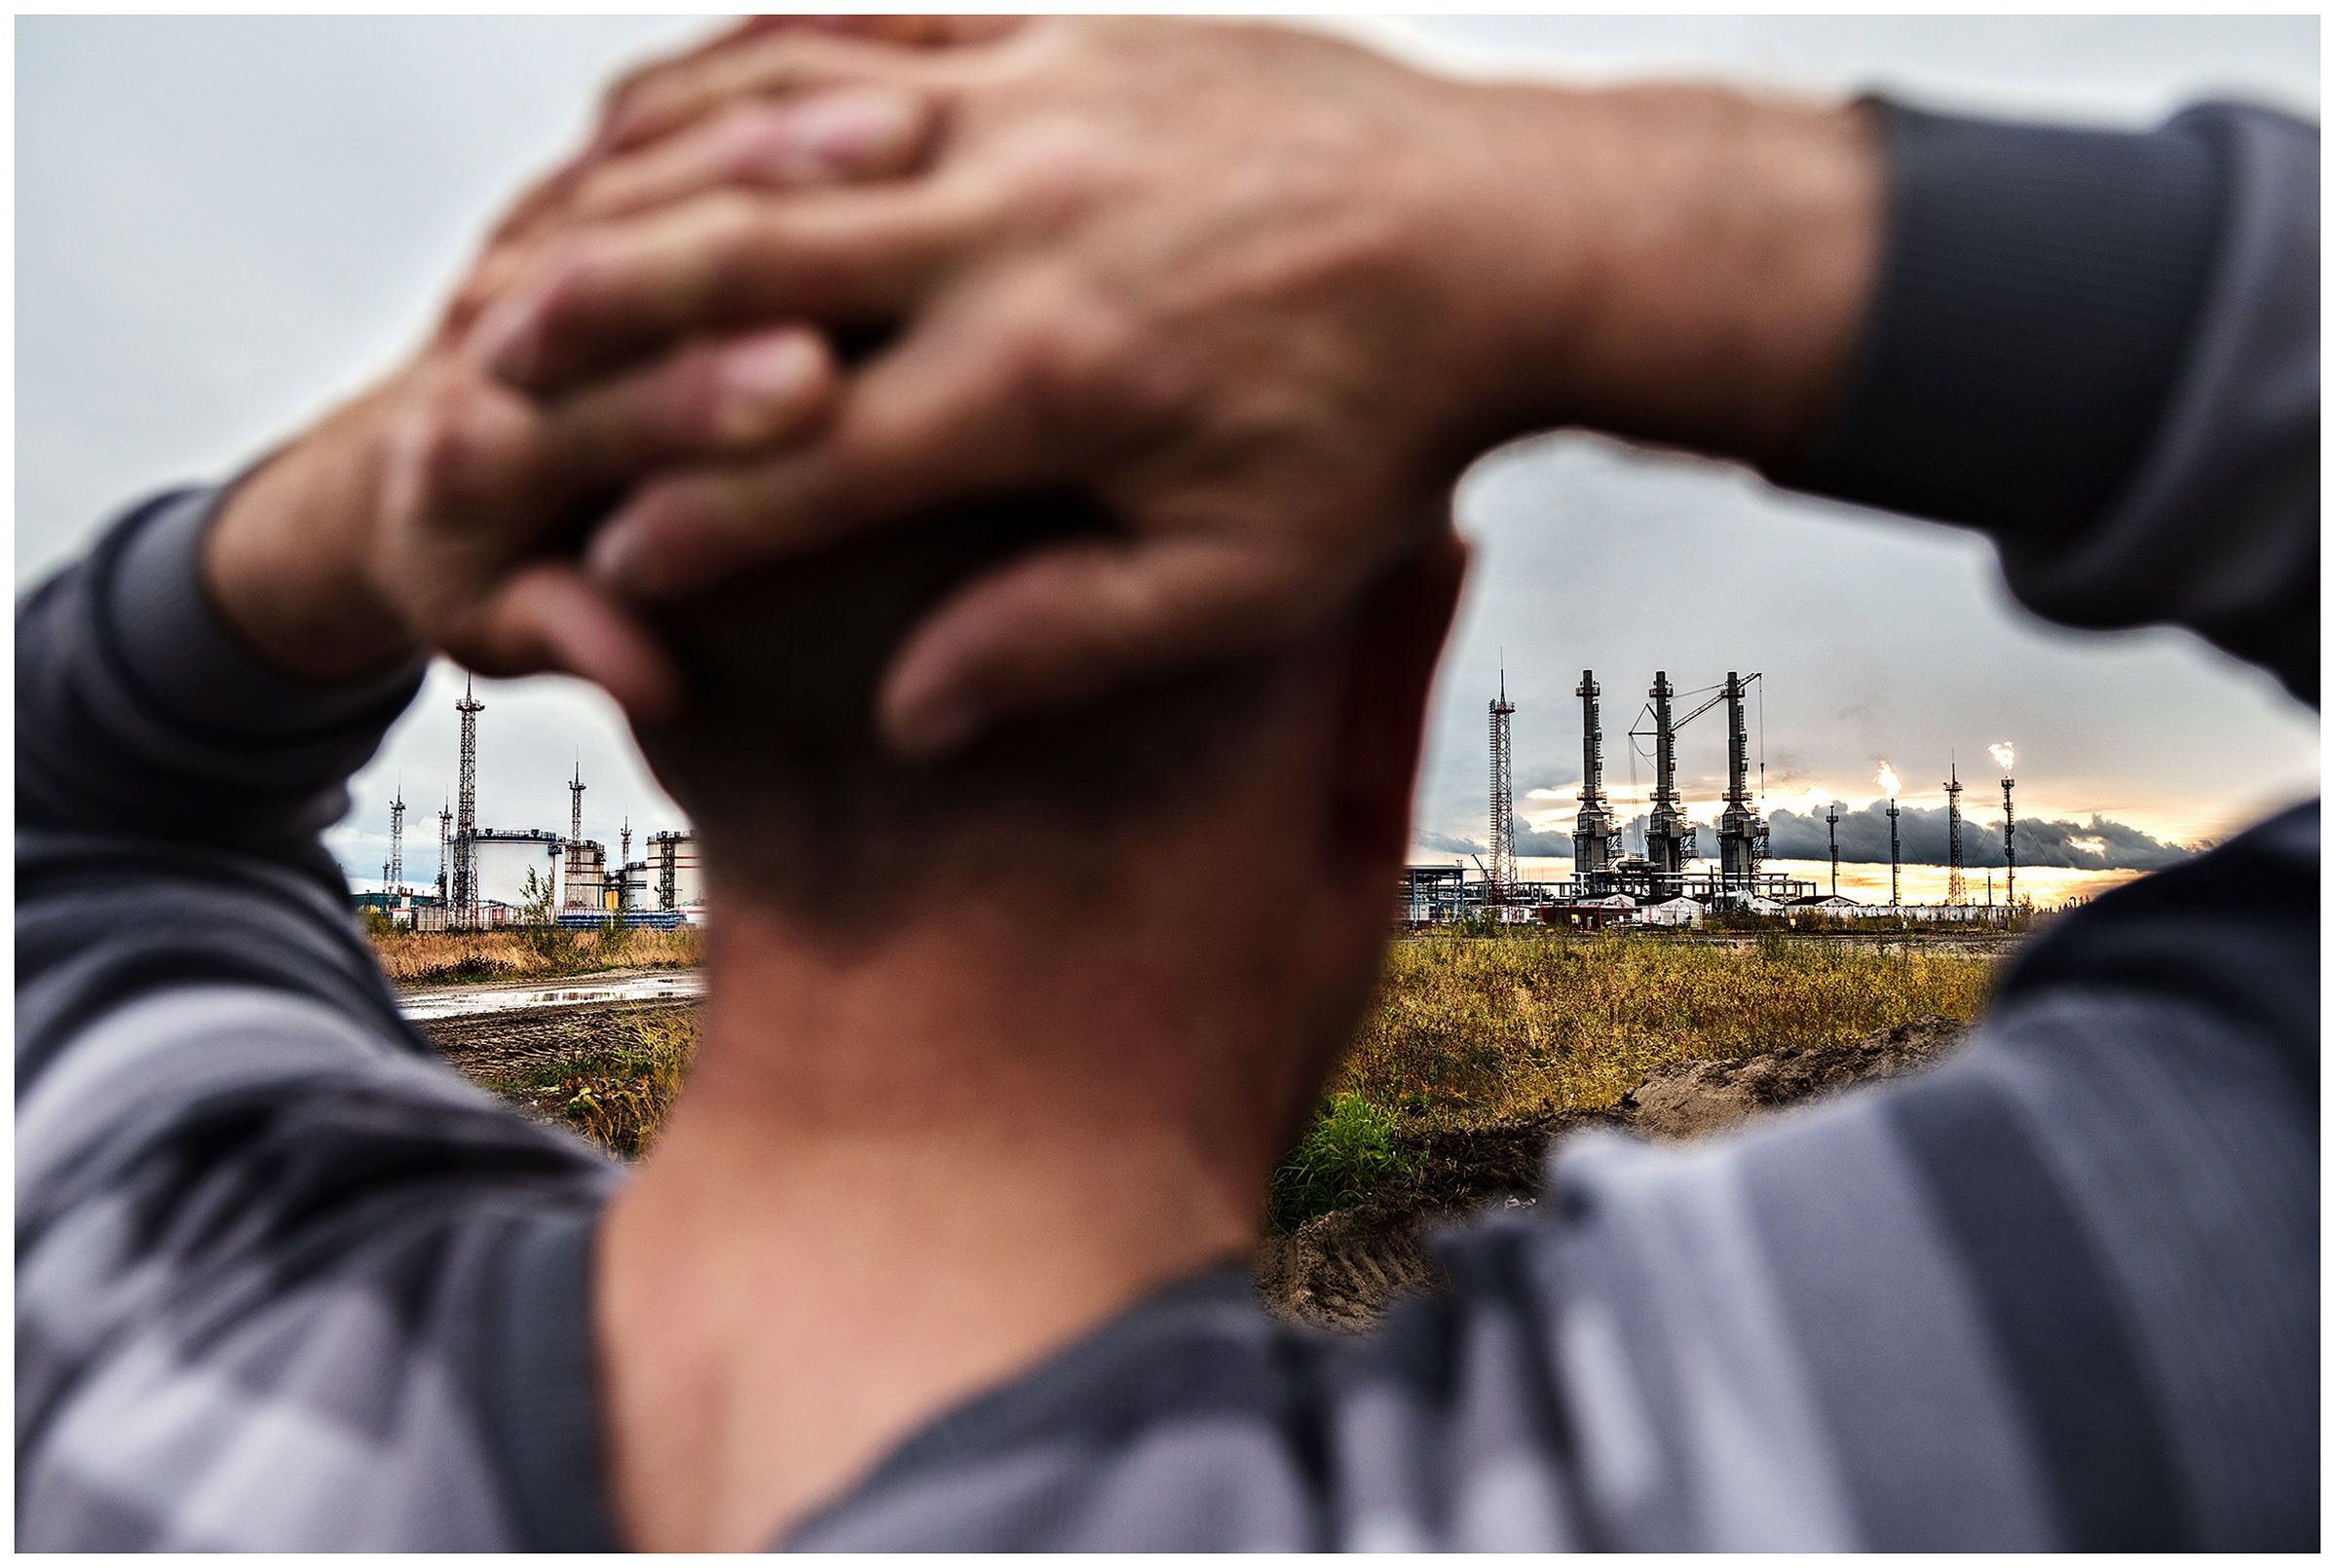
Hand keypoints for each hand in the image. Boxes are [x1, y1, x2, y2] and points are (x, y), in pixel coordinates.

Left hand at [199, 20, 945, 716]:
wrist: (413, 495)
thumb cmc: (483, 570)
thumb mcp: (496, 626)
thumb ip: (571, 639)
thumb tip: (650, 676)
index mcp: (454, 452)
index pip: (593, 417)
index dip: (703, 397)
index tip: (811, 387)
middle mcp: (485, 325)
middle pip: (626, 249)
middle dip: (754, 220)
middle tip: (879, 202)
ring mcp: (530, 247)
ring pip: (651, 161)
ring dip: (781, 133)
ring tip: (913, 122)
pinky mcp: (582, 204)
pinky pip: (675, 126)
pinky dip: (773, 97)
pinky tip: (899, 91)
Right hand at [466, 18, 1880, 754]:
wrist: (1521, 235)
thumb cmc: (1388, 424)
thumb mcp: (1248, 577)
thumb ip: (1064, 642)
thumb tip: (912, 712)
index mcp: (1044, 383)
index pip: (805, 465)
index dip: (690, 529)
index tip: (607, 576)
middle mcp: (1012, 228)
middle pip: (742, 274)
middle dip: (598, 336)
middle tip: (490, 382)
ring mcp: (1036, 109)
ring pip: (776, 133)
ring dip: (642, 192)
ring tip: (540, 235)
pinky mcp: (1069, 36)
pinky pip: (867, 27)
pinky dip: (754, 64)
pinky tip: (678, 97)